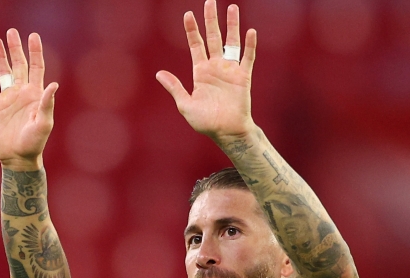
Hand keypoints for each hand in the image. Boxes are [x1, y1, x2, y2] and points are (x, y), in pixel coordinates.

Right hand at [0, 29, 58, 170]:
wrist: (18, 157)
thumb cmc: (34, 142)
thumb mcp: (43, 123)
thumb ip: (47, 103)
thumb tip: (54, 84)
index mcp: (35, 94)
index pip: (36, 67)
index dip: (35, 51)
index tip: (33, 36)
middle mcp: (22, 92)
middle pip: (19, 65)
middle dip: (16, 48)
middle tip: (12, 31)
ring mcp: (8, 98)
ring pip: (3, 72)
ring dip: (0, 57)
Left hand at [156, 0, 257, 141]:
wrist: (226, 132)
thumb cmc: (206, 122)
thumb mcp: (185, 105)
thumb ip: (175, 88)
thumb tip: (159, 73)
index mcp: (200, 72)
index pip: (195, 45)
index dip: (191, 30)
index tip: (187, 14)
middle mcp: (215, 67)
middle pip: (212, 37)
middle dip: (210, 20)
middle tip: (209, 1)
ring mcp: (229, 70)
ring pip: (231, 42)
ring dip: (231, 25)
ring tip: (232, 7)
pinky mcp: (242, 77)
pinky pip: (247, 58)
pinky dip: (249, 45)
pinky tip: (250, 32)